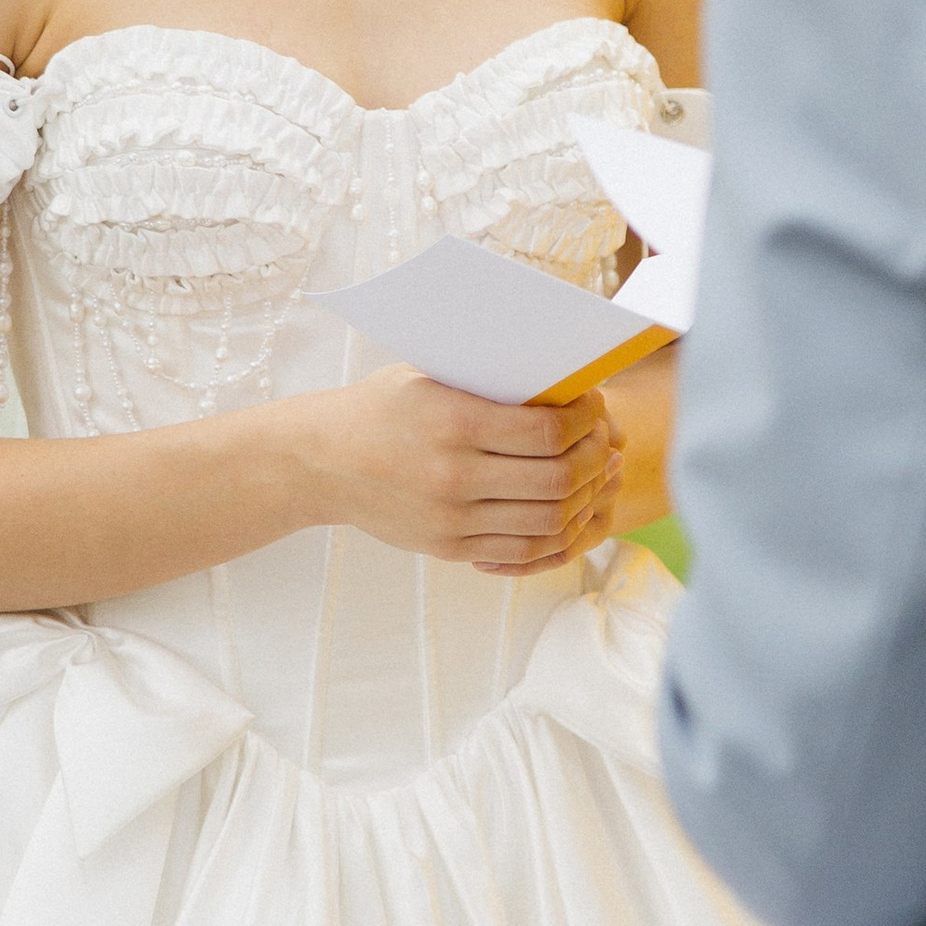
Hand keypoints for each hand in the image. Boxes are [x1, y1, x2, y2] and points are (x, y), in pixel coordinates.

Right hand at [292, 367, 621, 573]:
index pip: (547, 428)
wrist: (320, 461)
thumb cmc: (383, 407)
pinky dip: (559, 534)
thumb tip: (569, 386)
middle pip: (558, 478)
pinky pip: (524, 550)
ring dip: (585, 497)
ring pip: (550, 520)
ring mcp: (451, 518)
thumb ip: (491, 382)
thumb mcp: (430, 375)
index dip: (586, 418)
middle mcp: (452, 474)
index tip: (595, 405)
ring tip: (594, 475)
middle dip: (596, 458)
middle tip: (605, 440)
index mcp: (451, 422)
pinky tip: (569, 510)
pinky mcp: (449, 546)